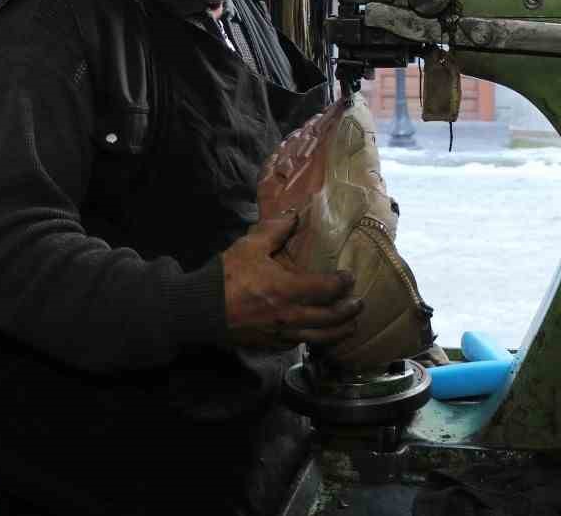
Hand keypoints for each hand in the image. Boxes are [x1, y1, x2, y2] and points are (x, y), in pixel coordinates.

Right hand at [223, 211, 362, 349]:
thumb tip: (294, 216)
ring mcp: (281, 334)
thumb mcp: (249, 246)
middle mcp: (290, 315)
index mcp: (287, 289)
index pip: (326, 289)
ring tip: (351, 326)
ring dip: (339, 331)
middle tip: (360, 304)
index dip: (342, 283)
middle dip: (348, 311)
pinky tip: (321, 337)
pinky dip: (316, 341)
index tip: (350, 277)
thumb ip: (274, 230)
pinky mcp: (271, 345)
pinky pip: (300, 344)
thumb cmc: (226, 277)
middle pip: (330, 317)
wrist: (200, 310)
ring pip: (319, 338)